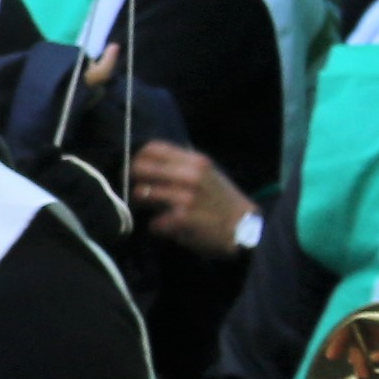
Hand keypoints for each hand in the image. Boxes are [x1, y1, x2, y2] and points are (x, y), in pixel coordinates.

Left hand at [127, 140, 250, 259]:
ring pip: (141, 194)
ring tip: (156, 210)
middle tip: (139, 191)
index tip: (136, 168)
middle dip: (133, 180)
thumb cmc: (222, 201)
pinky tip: (171, 228)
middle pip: (139, 169)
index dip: (137, 158)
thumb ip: (180, 165)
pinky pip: (152, 222)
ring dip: (143, 205)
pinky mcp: (180, 220)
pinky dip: (158, 227)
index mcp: (195, 161)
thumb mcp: (207, 174)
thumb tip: (145, 161)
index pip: (152, 149)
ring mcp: (183, 198)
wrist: (245, 230)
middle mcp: (189, 176)